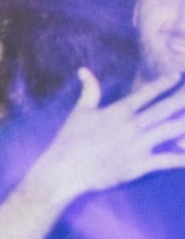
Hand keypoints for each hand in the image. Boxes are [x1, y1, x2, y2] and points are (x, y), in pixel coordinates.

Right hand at [30, 69, 184, 201]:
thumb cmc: (68, 141)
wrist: (65, 169)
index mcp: (119, 111)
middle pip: (166, 107)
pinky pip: (167, 160)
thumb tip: (83, 70)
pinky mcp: (139, 165)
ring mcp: (138, 144)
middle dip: (183, 98)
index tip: (177, 76)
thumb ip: (89, 90)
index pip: (147, 92)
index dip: (164, 83)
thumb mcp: (79, 112)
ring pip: (172, 129)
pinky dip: (182, 158)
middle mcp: (133, 125)